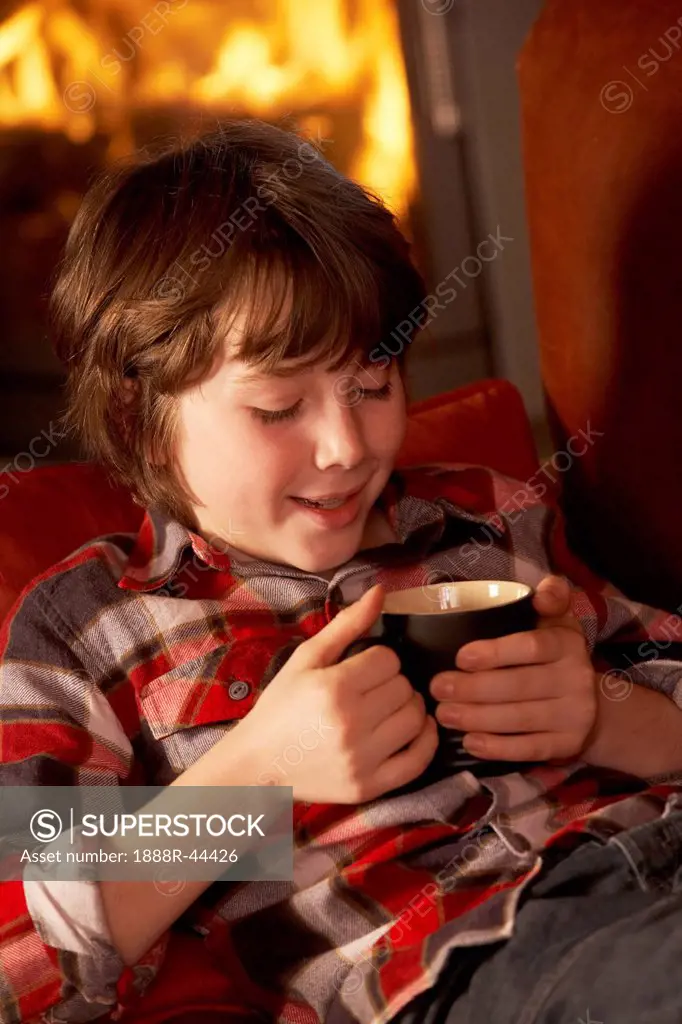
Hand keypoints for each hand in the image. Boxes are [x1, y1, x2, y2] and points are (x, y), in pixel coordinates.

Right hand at [234, 584, 437, 802]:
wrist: (257, 763)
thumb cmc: (281, 706)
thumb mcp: (306, 659)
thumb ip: (347, 624)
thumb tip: (381, 590)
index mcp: (335, 688)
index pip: (389, 659)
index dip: (378, 659)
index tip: (363, 668)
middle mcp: (352, 724)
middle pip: (404, 687)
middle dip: (392, 682)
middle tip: (372, 689)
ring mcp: (362, 759)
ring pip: (417, 719)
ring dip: (409, 708)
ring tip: (388, 707)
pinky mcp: (369, 786)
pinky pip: (418, 760)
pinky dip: (426, 741)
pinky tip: (415, 729)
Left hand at [429, 576, 596, 761]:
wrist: (593, 703)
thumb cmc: (555, 654)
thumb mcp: (558, 620)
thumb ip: (551, 597)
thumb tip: (542, 593)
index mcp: (567, 644)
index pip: (532, 647)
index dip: (496, 653)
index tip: (460, 657)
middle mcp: (576, 679)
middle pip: (520, 686)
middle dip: (473, 689)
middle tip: (437, 688)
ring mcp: (575, 716)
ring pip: (520, 719)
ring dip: (477, 718)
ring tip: (444, 713)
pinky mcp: (567, 745)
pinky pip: (529, 749)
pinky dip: (497, 748)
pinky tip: (470, 741)